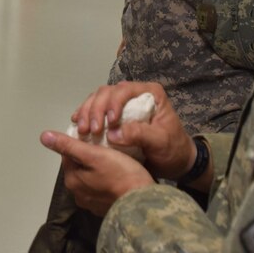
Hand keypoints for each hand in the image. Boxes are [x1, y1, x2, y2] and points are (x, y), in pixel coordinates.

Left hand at [40, 130, 153, 215]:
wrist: (144, 203)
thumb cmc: (120, 174)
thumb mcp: (94, 155)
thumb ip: (69, 145)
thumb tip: (43, 136)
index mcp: (71, 181)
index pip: (68, 155)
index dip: (81, 143)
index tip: (96, 139)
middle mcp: (77, 195)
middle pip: (79, 167)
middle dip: (89, 157)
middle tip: (107, 149)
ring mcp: (92, 205)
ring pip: (90, 178)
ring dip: (97, 170)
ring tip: (114, 161)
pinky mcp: (105, 209)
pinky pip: (101, 190)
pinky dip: (106, 182)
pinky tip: (118, 176)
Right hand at [70, 81, 197, 181]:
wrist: (175, 162)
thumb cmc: (172, 150)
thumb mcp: (161, 142)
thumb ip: (140, 134)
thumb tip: (112, 133)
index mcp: (150, 93)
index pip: (125, 90)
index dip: (113, 103)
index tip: (109, 123)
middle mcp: (134, 94)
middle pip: (107, 92)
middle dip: (95, 109)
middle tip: (90, 130)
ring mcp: (122, 104)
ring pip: (97, 99)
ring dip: (86, 113)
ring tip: (82, 130)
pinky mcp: (113, 115)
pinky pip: (95, 109)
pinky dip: (85, 116)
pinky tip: (77, 125)